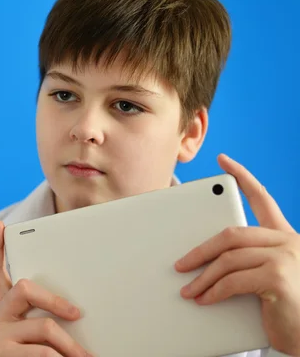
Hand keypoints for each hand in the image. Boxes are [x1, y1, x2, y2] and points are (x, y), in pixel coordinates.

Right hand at [0, 220, 92, 356]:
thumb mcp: (40, 337)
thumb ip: (46, 318)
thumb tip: (77, 310)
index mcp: (6, 311)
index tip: (1, 226)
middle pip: (24, 288)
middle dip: (55, 300)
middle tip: (78, 312)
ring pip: (44, 327)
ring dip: (70, 347)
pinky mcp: (3, 354)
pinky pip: (43, 353)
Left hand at [175, 154, 299, 355]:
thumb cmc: (285, 308)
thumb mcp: (266, 278)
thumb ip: (246, 261)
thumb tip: (203, 259)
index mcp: (284, 237)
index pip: (262, 199)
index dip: (243, 177)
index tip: (225, 161)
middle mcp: (289, 241)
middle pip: (232, 234)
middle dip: (201, 250)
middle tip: (180, 265)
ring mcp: (287, 257)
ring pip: (229, 258)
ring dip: (203, 277)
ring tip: (188, 290)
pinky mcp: (280, 277)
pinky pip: (234, 280)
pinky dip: (214, 291)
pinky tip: (205, 299)